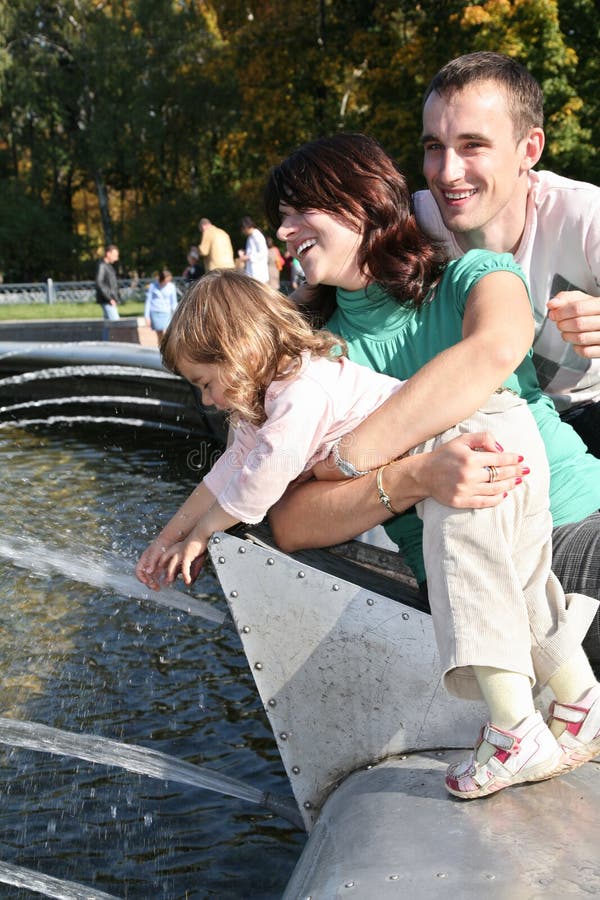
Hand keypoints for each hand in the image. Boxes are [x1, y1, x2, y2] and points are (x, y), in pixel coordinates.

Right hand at [136, 540, 168, 590]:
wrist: (172, 539)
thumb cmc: (162, 545)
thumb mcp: (156, 553)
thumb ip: (152, 562)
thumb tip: (148, 572)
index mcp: (144, 560)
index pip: (138, 571)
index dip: (141, 578)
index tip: (147, 583)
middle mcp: (148, 563)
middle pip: (145, 576)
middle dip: (149, 583)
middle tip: (156, 588)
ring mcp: (154, 565)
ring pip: (152, 577)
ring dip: (154, 583)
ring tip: (159, 588)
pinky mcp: (161, 566)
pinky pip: (159, 576)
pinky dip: (160, 580)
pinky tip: (166, 583)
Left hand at [160, 533, 207, 585]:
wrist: (204, 531)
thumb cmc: (201, 541)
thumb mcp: (196, 557)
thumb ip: (193, 571)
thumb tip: (190, 582)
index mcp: (177, 548)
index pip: (167, 558)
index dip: (164, 566)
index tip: (163, 574)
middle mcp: (177, 549)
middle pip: (165, 560)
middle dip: (162, 569)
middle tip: (162, 579)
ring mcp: (181, 552)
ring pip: (172, 564)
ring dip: (170, 574)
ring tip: (169, 582)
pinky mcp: (187, 554)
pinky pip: (185, 566)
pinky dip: (185, 575)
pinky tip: (187, 581)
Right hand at [408, 431, 528, 508]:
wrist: (423, 474)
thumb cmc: (444, 455)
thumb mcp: (461, 440)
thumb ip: (483, 438)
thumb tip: (500, 448)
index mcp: (470, 458)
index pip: (499, 459)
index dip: (513, 459)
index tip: (521, 459)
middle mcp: (469, 475)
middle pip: (500, 474)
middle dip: (515, 472)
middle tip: (525, 471)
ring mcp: (465, 490)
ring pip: (495, 489)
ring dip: (509, 485)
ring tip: (517, 481)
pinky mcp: (461, 501)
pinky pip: (484, 502)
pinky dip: (497, 499)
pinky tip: (504, 494)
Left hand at [547, 291, 599, 358]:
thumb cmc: (592, 311)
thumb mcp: (581, 300)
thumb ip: (566, 299)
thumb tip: (552, 304)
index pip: (578, 308)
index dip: (561, 312)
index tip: (554, 314)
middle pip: (578, 324)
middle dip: (563, 325)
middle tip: (560, 324)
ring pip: (581, 338)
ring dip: (567, 336)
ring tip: (566, 332)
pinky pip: (585, 352)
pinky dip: (576, 348)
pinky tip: (576, 342)